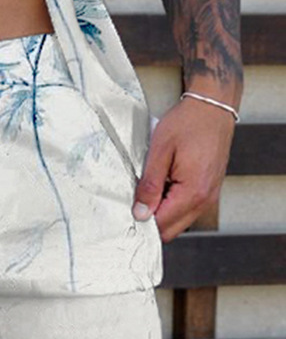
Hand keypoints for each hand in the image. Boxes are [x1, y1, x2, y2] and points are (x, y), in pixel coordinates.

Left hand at [131, 97, 235, 241]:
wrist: (212, 108)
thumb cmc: (188, 123)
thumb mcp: (160, 150)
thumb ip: (150, 185)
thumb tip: (140, 212)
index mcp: (193, 193)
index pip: (162, 225)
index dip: (142, 220)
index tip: (127, 209)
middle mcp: (205, 200)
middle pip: (171, 230)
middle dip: (151, 219)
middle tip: (135, 197)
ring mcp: (210, 196)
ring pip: (179, 221)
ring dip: (162, 210)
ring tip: (151, 184)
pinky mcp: (209, 190)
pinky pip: (188, 208)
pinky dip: (173, 202)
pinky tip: (164, 181)